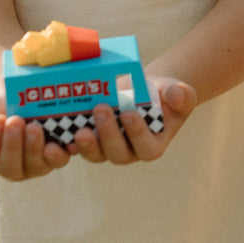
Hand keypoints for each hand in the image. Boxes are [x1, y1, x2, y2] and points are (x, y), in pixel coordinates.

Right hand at [0, 90, 73, 180]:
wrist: (29, 100)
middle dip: (12, 144)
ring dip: (34, 147)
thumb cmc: (4, 106)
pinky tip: (61, 140)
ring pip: (34, 165)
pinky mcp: (55, 158)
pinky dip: (60, 151)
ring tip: (34, 126)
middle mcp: (11, 167)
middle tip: (15, 121)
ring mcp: (34, 165)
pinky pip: (59, 159)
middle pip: (9, 165)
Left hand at [74, 77, 196, 164]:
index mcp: (153, 146)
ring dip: (86, 144)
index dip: (137, 133)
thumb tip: (176, 94)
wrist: (147, 90)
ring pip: (95, 154)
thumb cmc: (166, 95)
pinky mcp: (90, 140)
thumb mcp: (180, 93)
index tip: (130, 113)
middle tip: (101, 109)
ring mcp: (107, 148)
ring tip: (79, 128)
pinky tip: (61, 131)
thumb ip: (182, 95)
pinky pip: (78, 145)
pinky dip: (68, 141)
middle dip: (108, 134)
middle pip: (117, 153)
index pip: (145, 147)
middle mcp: (129, 152)